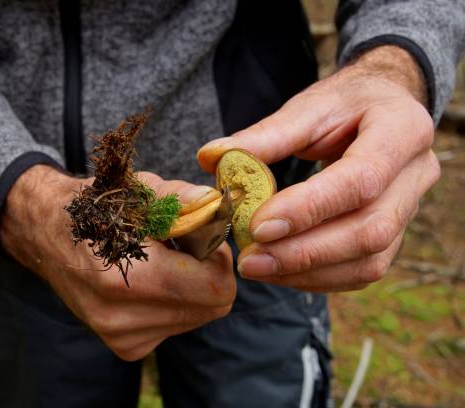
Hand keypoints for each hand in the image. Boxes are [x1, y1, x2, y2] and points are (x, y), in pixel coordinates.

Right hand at [0, 165, 234, 360]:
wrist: (46, 234)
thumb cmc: (94, 207)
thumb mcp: (136, 190)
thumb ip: (178, 198)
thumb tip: (214, 204)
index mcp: (126, 277)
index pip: (214, 288)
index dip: (219, 258)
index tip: (202, 236)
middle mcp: (122, 318)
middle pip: (212, 307)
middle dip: (210, 274)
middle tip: (186, 246)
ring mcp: (122, 337)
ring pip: (197, 317)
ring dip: (192, 289)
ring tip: (163, 261)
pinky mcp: (124, 346)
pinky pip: (176, 326)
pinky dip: (175, 303)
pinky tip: (151, 282)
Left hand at [197, 46, 439, 291]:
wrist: (383, 110)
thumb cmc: (345, 105)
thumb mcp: (308, 107)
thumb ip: (263, 136)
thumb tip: (210, 157)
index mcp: (402, 130)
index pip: (360, 179)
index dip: (309, 208)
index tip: (258, 226)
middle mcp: (416, 174)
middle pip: (369, 230)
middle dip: (305, 252)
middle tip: (250, 259)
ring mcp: (410, 210)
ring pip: (369, 260)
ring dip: (308, 271)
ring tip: (257, 268)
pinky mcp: (394, 235)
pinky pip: (361, 270)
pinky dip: (318, 277)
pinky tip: (279, 271)